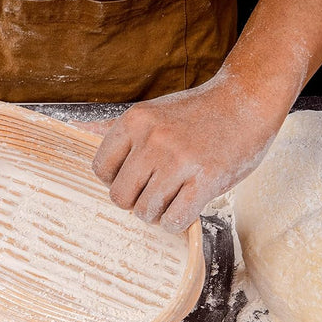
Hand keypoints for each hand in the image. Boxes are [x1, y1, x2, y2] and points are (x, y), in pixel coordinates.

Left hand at [92, 76, 279, 232]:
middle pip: (119, 197)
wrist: (248, 100)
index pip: (100, 170)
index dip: (116, 181)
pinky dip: (175, 222)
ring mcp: (180, 160)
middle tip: (154, 193)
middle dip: (134, 202)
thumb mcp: (153, 112)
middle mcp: (154, 139)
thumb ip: (117, 128)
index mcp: (136, 121)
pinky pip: (174, 219)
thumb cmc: (198, 112)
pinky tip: (185, 207)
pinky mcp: (206, 180)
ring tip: (171, 199)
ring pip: (145, 212)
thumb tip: (74, 129)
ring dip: (156, 214)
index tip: (135, 178)